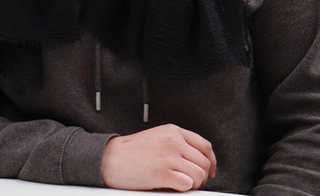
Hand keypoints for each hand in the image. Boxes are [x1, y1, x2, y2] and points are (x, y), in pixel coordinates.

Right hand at [100, 124, 216, 191]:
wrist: (108, 158)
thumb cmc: (130, 152)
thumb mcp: (157, 138)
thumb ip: (177, 144)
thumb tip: (197, 161)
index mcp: (173, 131)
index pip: (205, 146)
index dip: (211, 161)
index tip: (210, 171)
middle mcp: (173, 142)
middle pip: (204, 162)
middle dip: (202, 176)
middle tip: (192, 182)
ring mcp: (168, 157)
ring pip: (199, 175)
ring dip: (194, 184)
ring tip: (181, 184)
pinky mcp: (163, 173)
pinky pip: (187, 185)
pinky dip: (184, 189)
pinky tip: (172, 186)